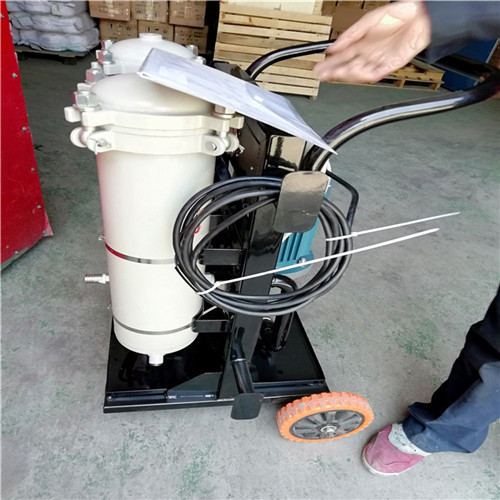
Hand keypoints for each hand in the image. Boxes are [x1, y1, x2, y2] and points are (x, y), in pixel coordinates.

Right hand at [314, 1, 431, 83]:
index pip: (342, 56)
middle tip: (322, 75)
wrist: (421, 17)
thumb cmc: (399, 14)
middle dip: (334, 72)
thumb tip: (335, 46)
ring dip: (347, 74)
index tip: (319, 67)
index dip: (330, 63)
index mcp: (362, 42)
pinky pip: (375, 73)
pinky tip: (355, 72)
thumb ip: (352, 34)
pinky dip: (364, 74)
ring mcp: (378, 59)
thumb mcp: (370, 20)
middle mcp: (369, 53)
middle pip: (348, 66)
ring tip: (338, 73)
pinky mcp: (390, 65)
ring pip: (359, 71)